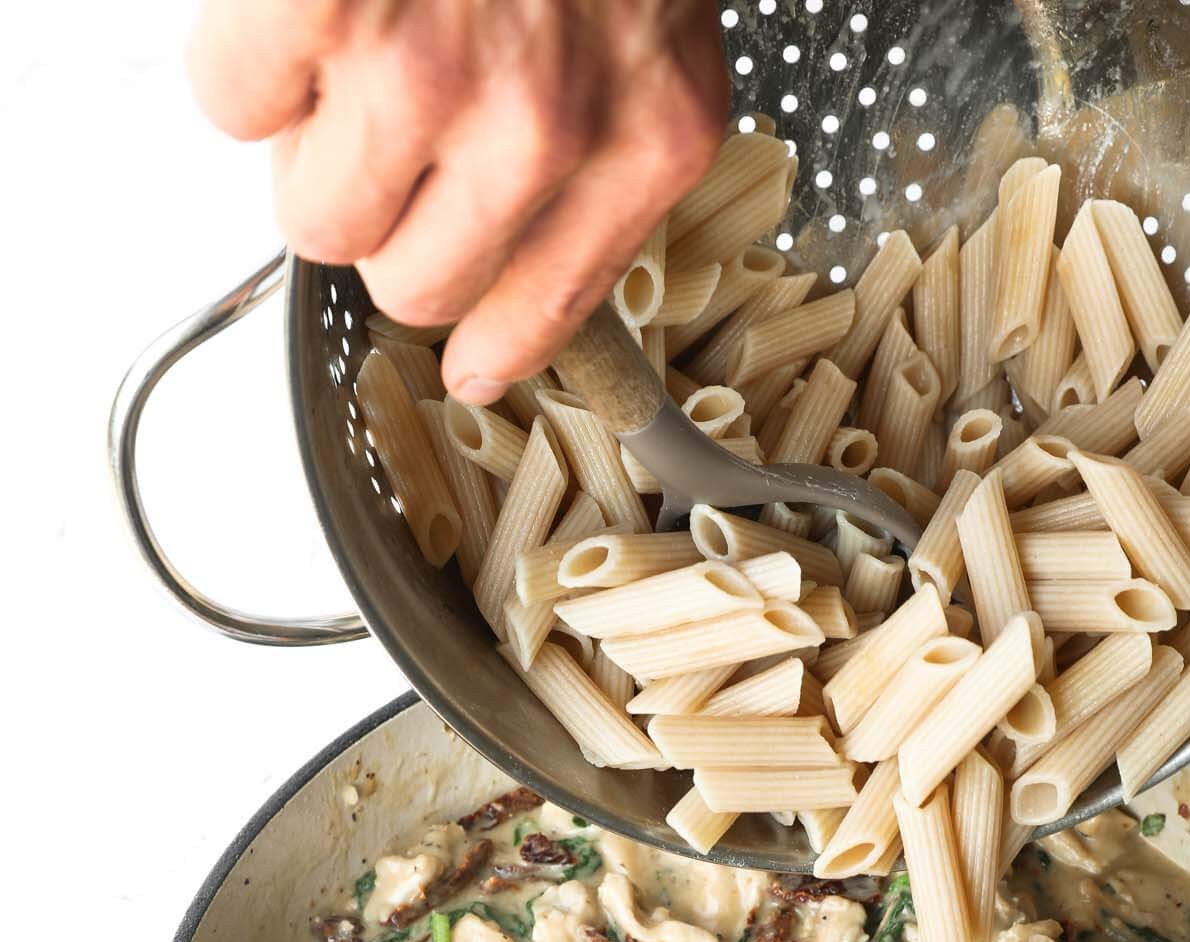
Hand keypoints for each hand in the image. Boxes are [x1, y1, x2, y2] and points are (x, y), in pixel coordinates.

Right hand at [188, 0, 728, 400]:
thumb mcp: (650, 10)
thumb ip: (605, 122)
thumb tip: (512, 248)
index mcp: (647, 129)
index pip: (545, 314)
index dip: (489, 335)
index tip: (470, 355)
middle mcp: (545, 126)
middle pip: (407, 280)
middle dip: (386, 210)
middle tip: (387, 133)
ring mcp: (429, 71)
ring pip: (315, 216)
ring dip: (311, 146)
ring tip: (346, 59)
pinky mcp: (324, 12)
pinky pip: (234, 104)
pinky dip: (249, 59)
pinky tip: (301, 10)